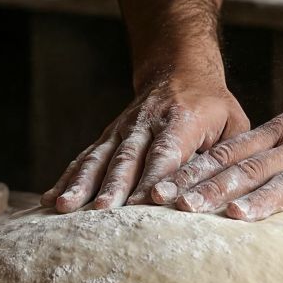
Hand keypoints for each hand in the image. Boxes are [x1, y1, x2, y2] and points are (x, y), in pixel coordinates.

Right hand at [42, 70, 249, 211]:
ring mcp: (123, 128)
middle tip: (102, 212)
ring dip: (82, 183)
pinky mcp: (108, 136)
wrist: (179, 69)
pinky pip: (85, 158)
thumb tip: (220, 194)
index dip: (155, 176)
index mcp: (182, 119)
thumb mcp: (232, 124)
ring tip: (65, 207)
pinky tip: (50, 200)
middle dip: (113, 186)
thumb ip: (225, 156)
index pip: (167, 151)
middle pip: (127, 157)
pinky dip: (67, 178)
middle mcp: (146, 122)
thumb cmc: (213, 108)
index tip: (145, 202)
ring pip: (99, 157)